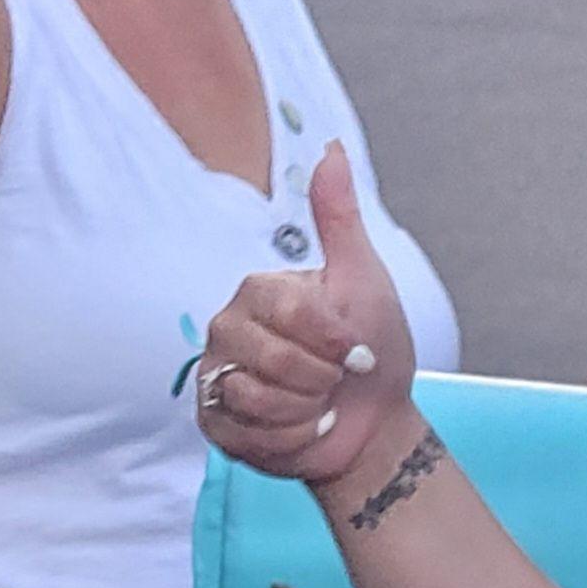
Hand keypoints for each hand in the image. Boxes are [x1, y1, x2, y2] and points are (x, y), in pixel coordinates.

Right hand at [197, 141, 416, 483]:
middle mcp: (228, 328)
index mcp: (260, 290)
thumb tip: (331, 148)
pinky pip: (246, 434)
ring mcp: (216, 376)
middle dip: (322, 378)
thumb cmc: (372, 349)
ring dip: (306, 411)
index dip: (334, 339)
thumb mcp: (363, 278)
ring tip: (317, 402)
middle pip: (275, 358)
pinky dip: (290, 439)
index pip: (291, 312)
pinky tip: (302, 429)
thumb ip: (338, 216)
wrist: (373, 424)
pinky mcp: (213, 423)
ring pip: (257, 398)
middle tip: (334, 377)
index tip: (357, 348)